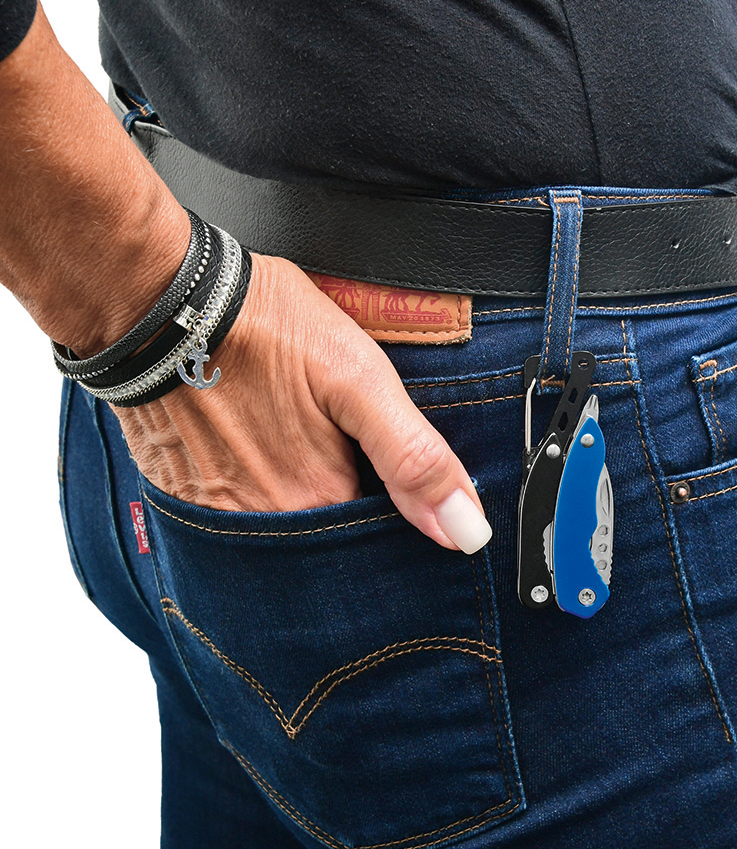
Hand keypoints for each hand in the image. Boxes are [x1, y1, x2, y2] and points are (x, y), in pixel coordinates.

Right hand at [112, 253, 491, 553]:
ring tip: (299, 442)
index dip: (393, 515)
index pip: (374, 544)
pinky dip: (255, 489)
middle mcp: (266, 526)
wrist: (157, 303)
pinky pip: (236, 515)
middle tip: (341, 447)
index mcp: (318, 503)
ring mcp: (217, 516)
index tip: (394, 484)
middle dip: (346, 507)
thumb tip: (467, 529)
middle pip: (327, 542)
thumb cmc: (263, 329)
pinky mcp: (183, 495)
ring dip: (300, 499)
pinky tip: (260, 446)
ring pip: (283, 530)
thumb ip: (415, 458)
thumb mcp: (359, 380)